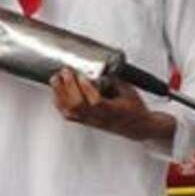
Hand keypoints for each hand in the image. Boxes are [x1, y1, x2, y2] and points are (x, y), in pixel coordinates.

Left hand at [50, 69, 174, 142]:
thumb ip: (115, 80)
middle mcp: (99, 117)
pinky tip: (56, 92)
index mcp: (113, 110)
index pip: (96, 102)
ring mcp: (90, 120)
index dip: (87, 89)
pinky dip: (58, 102)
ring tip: (56, 79)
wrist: (137, 126)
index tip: (83, 76)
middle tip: (66, 72)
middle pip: (78, 105)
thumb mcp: (130, 91)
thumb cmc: (135, 111)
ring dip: (60, 93)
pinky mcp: (84, 121)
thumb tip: (102, 69)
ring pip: (69, 110)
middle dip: (68, 86)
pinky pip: (67, 114)